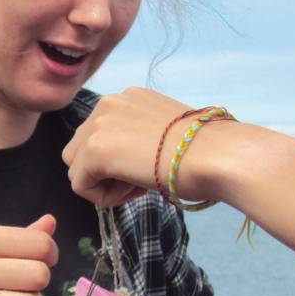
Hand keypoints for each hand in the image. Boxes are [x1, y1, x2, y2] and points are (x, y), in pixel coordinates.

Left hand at [63, 88, 220, 206]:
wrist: (218, 155)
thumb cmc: (201, 154)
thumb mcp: (160, 135)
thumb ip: (130, 140)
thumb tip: (108, 164)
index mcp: (126, 98)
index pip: (98, 136)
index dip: (117, 161)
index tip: (147, 165)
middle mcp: (108, 102)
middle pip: (78, 150)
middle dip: (103, 172)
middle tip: (138, 180)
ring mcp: (99, 124)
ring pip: (75, 168)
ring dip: (102, 185)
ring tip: (136, 185)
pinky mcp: (95, 148)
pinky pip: (79, 185)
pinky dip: (102, 197)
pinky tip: (133, 189)